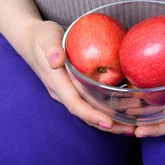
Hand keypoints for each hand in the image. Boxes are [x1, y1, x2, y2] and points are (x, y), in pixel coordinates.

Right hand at [22, 20, 135, 134]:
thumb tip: (56, 61)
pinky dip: (108, 107)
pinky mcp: (74, 87)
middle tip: (131, 129)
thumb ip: (52, 48)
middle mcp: (62, 92)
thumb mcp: (47, 37)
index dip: (91, 115)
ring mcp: (68, 91)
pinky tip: (126, 108)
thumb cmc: (42, 36)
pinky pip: (91, 101)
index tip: (108, 123)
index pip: (74, 103)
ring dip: (111, 118)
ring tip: (133, 124)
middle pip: (86, 113)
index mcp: (57, 82)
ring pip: (90, 110)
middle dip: (108, 123)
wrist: (31, 39)